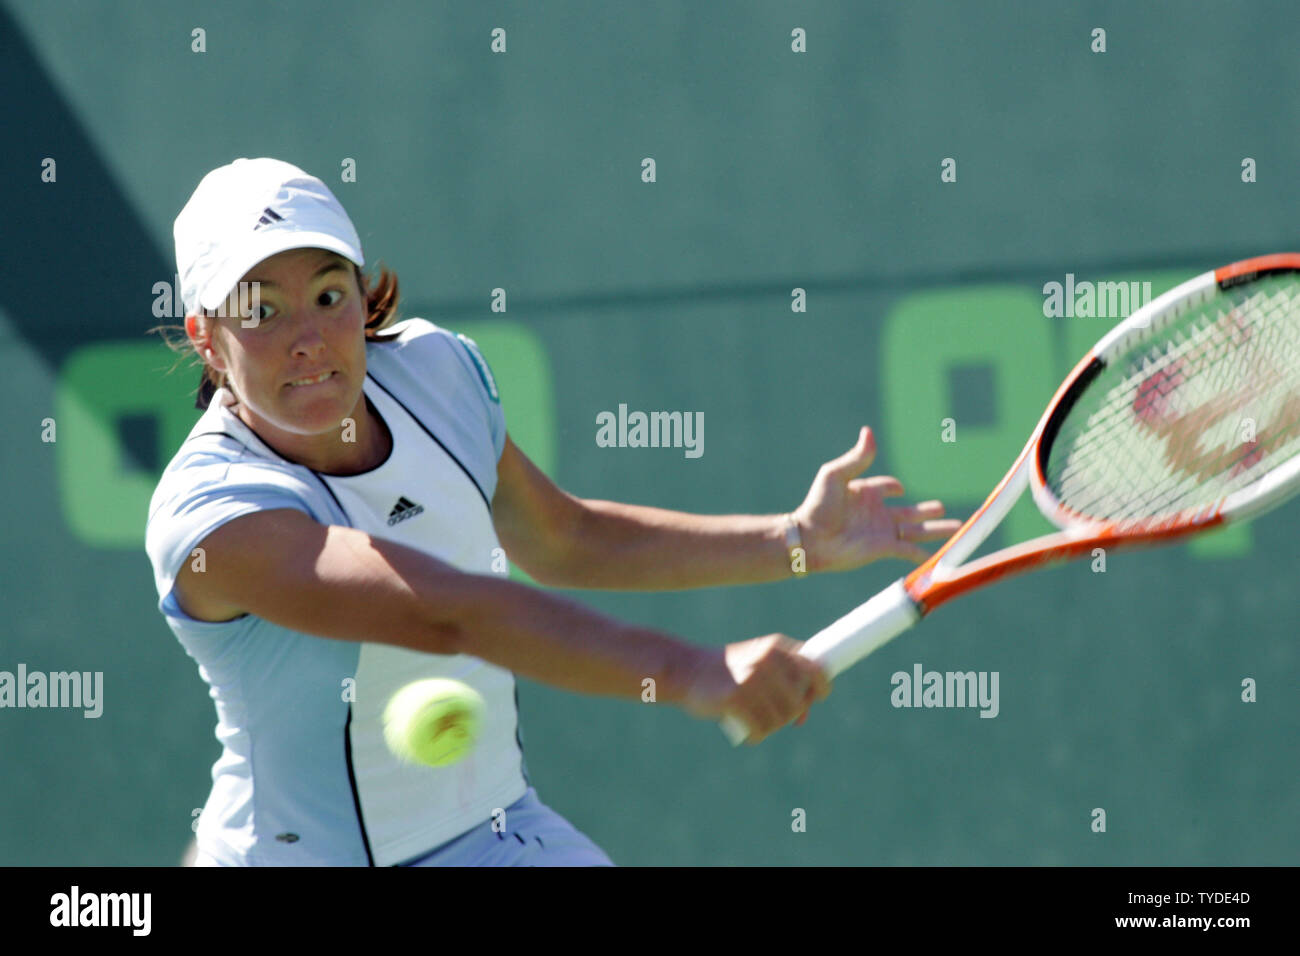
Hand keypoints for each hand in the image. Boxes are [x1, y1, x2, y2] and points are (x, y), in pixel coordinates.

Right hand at [680, 635, 830, 743]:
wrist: (685, 670)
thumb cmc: (726, 671)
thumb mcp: (756, 662)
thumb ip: (783, 681)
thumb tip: (804, 716)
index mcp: (776, 647)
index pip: (815, 670)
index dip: (819, 690)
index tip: (812, 700)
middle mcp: (767, 660)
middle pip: (799, 702)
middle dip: (789, 715)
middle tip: (771, 716)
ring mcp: (751, 679)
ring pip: (781, 719)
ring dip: (771, 727)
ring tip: (756, 723)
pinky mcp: (736, 699)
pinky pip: (761, 729)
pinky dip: (756, 736)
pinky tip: (749, 734)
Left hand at [792, 426, 961, 571]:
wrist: (810, 539)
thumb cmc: (818, 505)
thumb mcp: (835, 474)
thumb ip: (857, 457)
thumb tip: (868, 431)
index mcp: (866, 493)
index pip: (887, 488)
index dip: (893, 486)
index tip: (898, 489)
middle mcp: (877, 513)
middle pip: (910, 512)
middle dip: (927, 511)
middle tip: (943, 508)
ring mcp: (881, 532)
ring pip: (917, 531)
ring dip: (937, 529)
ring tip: (958, 527)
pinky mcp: (882, 548)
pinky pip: (909, 550)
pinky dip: (924, 553)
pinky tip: (939, 557)